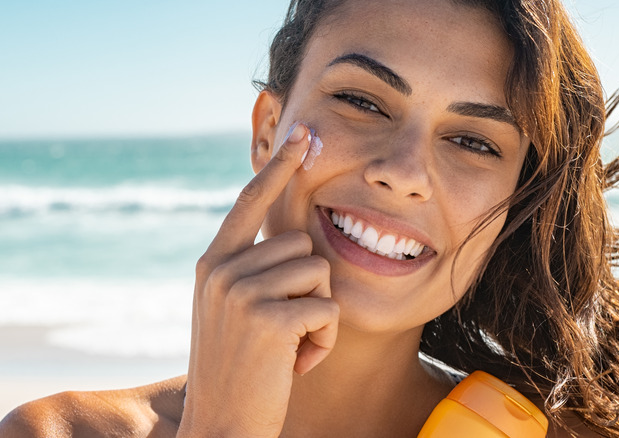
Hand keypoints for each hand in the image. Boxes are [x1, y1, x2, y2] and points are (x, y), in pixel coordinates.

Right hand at [177, 123, 339, 436]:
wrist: (221, 426)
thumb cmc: (239, 370)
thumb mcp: (233, 311)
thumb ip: (251, 270)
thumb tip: (293, 238)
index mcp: (213, 264)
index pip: (250, 201)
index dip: (279, 167)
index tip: (303, 134)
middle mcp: (221, 270)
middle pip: (302, 246)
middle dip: (309, 291)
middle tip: (284, 331)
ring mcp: (241, 292)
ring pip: (320, 275)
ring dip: (318, 317)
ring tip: (288, 348)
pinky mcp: (267, 318)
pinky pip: (328, 309)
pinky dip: (323, 342)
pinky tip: (296, 365)